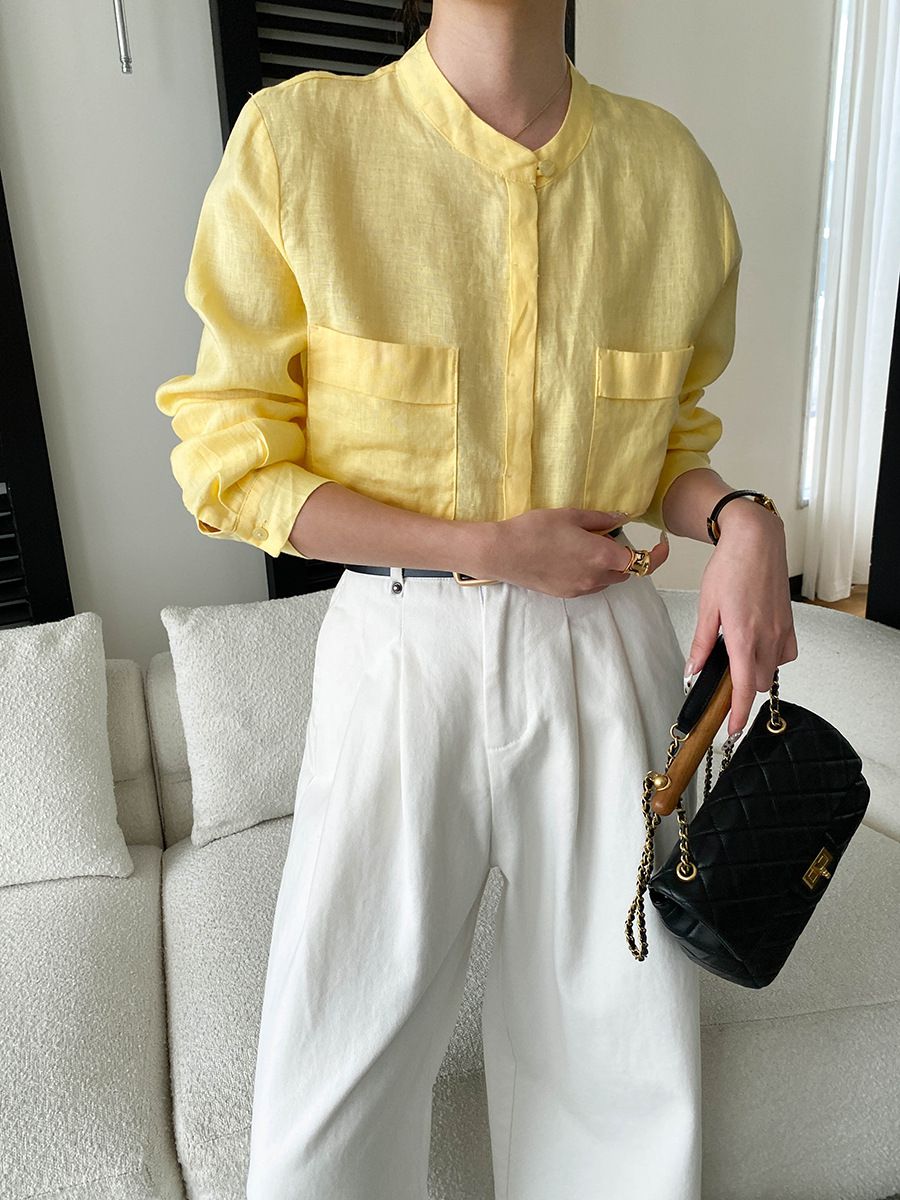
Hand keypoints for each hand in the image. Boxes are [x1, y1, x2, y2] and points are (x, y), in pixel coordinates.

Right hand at [482, 507, 669, 597]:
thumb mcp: (572, 515)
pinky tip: (571, 557)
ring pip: (606, 580)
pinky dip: (590, 572)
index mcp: (602, 557)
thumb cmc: (535, 529)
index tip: (662, 543)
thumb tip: (622, 519)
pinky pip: (589, 585)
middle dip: (624, 556)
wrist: (502, 553)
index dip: (658, 554)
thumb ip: (602, 519)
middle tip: (608, 536)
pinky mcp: (565, 594)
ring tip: (586, 544)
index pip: (642, 561)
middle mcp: (595, 578)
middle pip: (624, 572)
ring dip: (606, 565)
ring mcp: (580, 589)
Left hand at [685, 505, 797, 735]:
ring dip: (756, 671)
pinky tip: (756, 643)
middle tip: (723, 678)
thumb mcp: (707, 606)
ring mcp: (782, 630)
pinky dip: (771, 656)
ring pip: (772, 669)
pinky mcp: (789, 622)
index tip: (732, 729)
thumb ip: (701, 642)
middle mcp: (767, 636)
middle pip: (758, 682)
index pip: (744, 687)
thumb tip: (693, 669)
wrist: (757, 540)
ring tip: (737, 654)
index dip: (739, 713)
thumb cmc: (730, 566)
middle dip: (742, 688)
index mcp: (744, 636)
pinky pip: (784, 653)